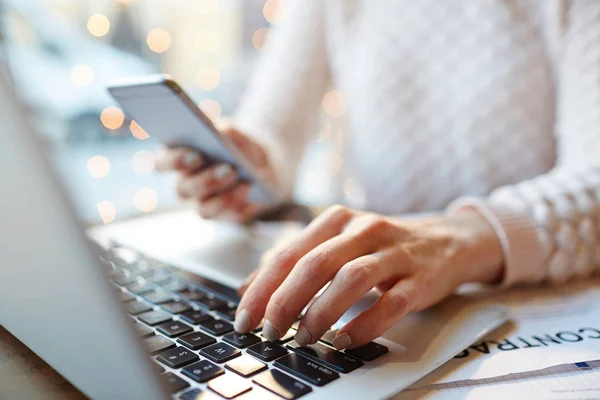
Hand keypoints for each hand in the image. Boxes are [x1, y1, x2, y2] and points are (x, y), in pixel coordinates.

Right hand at [155, 122, 275, 221]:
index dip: (174, 162)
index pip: (163, 163)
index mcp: (178, 158)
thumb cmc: (238, 145)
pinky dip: (243, 208)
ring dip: (224, 199)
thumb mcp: (234, 132)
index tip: (195, 156)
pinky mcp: (225, 216)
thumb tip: (221, 133)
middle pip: (184, 190)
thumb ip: (224, 129)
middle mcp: (185, 185)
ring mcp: (203, 203)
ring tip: (245, 185)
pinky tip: (254, 200)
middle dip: (206, 181)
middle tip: (228, 170)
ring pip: (204, 210)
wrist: (262, 166)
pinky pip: (231, 218)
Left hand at [234, 205, 502, 348]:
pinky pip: (391, 303)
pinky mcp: (420, 277)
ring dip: (321, 313)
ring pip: (351, 278)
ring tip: (304, 338)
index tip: (245, 318)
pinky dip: (365, 325)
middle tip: (269, 332)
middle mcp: (363, 229)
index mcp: (336, 220)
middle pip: (315, 264)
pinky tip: (345, 341)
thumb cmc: (382, 247)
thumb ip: (294, 261)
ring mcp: (395, 252)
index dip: (262, 288)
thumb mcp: (337, 244)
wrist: (448, 240)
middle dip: (285, 301)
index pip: (289, 253)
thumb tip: (247, 289)